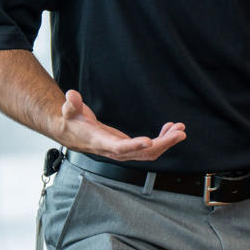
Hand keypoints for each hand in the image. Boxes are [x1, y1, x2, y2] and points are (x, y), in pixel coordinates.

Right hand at [57, 90, 185, 160]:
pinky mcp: (129, 148)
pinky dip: (162, 139)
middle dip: (163, 144)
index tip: (149, 141)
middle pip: (142, 154)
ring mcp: (124, 152)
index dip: (134, 146)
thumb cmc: (72, 122)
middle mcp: (115, 151)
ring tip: (180, 129)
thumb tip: (71, 95)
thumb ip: (71, 104)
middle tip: (180, 133)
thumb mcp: (69, 111)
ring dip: (167, 141)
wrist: (73, 134)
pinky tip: (170, 128)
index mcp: (101, 143)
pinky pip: (149, 148)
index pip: (119, 148)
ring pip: (150, 153)